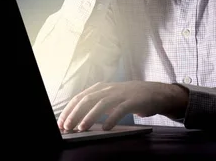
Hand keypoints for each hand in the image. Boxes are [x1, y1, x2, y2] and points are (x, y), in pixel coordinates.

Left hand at [57, 81, 187, 131]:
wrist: (155, 92)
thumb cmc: (128, 98)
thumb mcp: (110, 97)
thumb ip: (95, 104)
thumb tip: (76, 118)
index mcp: (101, 88)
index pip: (80, 97)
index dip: (69, 110)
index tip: (60, 123)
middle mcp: (109, 89)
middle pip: (87, 99)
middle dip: (75, 113)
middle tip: (67, 127)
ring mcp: (121, 94)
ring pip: (101, 104)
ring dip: (89, 116)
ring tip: (81, 128)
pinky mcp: (133, 101)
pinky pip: (120, 110)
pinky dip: (111, 118)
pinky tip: (105, 128)